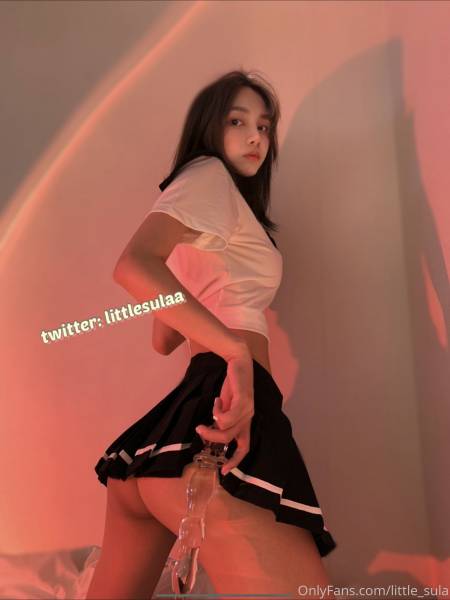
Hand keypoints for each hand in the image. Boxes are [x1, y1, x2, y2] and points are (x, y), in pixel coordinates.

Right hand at [195, 353, 253, 475]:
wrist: (238, 362)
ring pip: (227, 429)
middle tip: (199, 431)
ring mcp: (248, 409)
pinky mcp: (244, 400)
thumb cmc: (232, 385)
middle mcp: (249, 418)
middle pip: (232, 439)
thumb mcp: (225, 406)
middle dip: (213, 439)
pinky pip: (228, 416)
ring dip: (212, 426)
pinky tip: (217, 401)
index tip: (224, 471)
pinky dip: (218, 412)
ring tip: (205, 417)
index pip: (245, 446)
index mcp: (245, 422)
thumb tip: (210, 431)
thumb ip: (221, 419)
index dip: (236, 460)